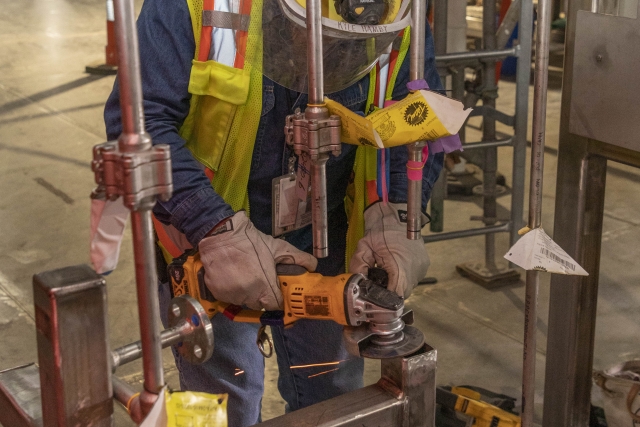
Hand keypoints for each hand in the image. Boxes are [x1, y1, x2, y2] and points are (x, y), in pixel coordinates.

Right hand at [199, 211, 317, 309]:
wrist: (220, 234)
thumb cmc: (251, 241)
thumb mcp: (278, 247)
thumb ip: (298, 258)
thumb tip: (313, 266)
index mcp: (264, 286)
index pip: (275, 304)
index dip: (277, 298)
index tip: (276, 291)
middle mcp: (247, 295)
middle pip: (259, 304)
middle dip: (262, 295)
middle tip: (260, 280)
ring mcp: (231, 295)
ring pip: (244, 301)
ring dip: (247, 293)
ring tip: (245, 276)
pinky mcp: (217, 292)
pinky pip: (229, 297)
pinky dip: (232, 291)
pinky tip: (233, 276)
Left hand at [349, 203, 429, 297]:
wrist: (397, 215)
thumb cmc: (381, 229)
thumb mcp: (364, 247)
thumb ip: (358, 266)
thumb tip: (357, 283)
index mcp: (402, 265)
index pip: (395, 295)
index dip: (383, 300)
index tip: (373, 298)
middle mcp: (415, 270)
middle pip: (400, 293)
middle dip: (387, 292)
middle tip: (375, 283)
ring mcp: (421, 269)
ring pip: (406, 287)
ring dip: (394, 285)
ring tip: (383, 273)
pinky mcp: (423, 266)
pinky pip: (410, 279)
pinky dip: (401, 278)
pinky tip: (392, 269)